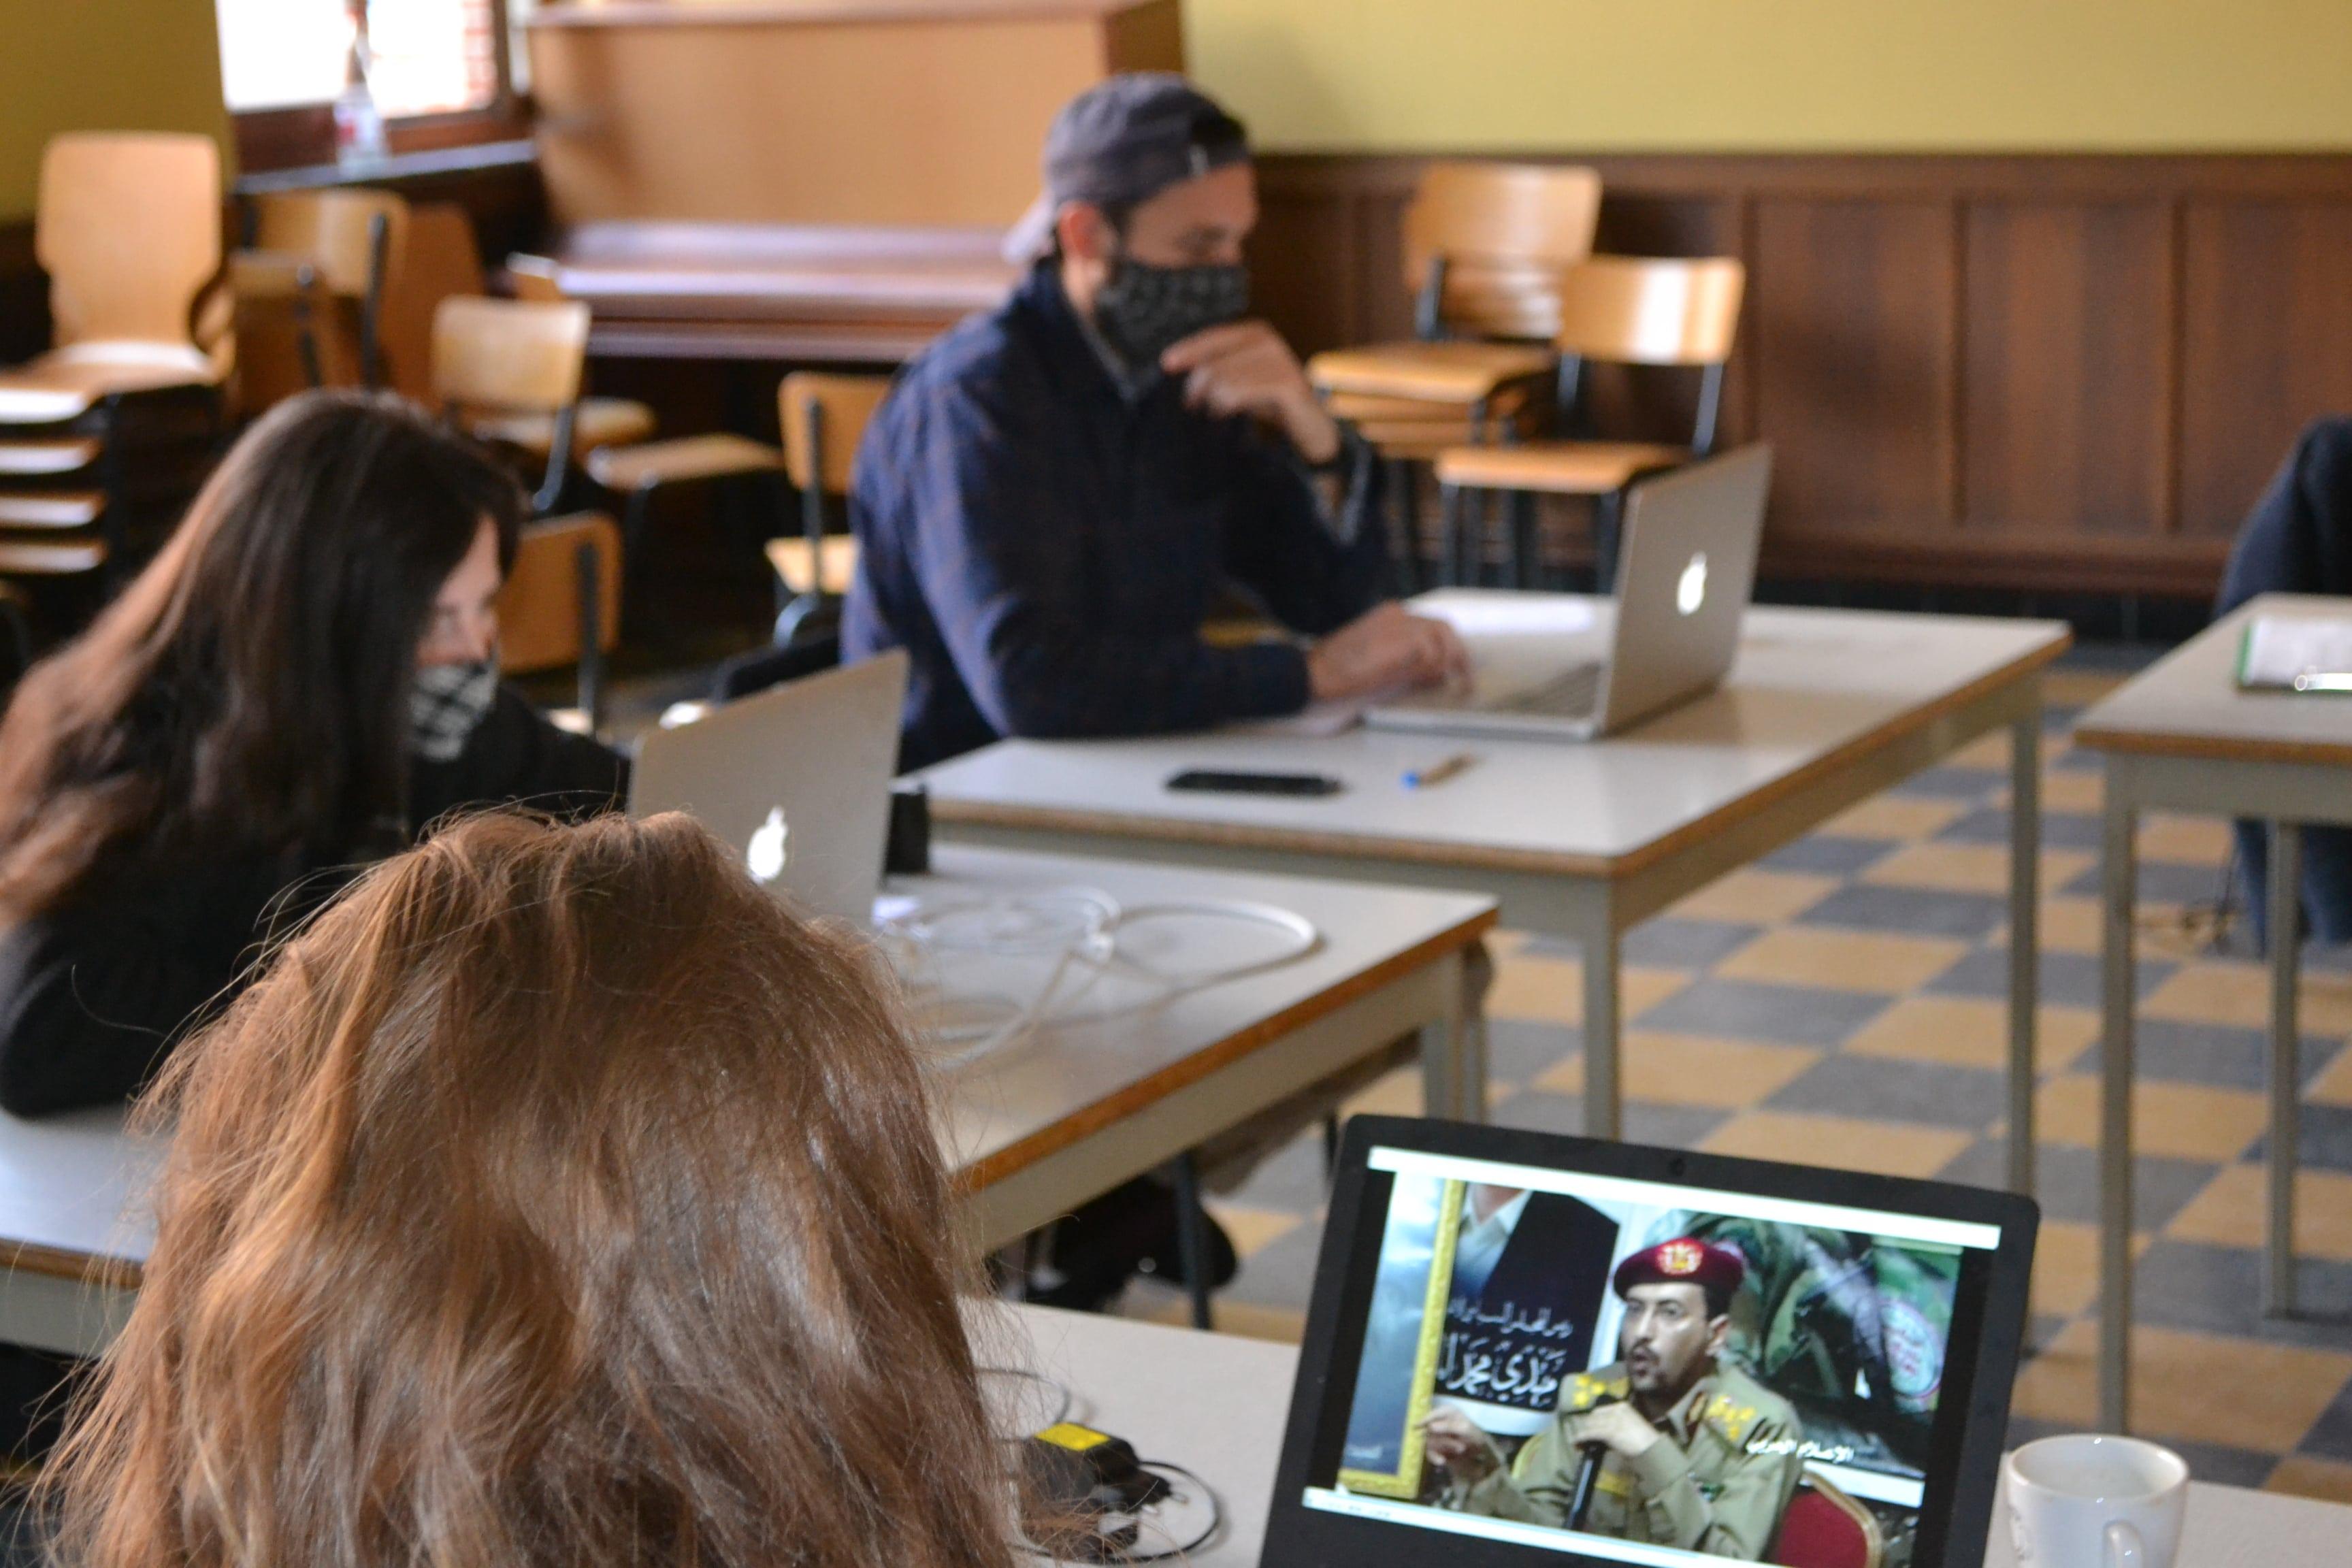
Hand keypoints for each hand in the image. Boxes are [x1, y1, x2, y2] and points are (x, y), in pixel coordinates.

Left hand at [1159, 320, 1340, 463]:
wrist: (1311, 425)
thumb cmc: (1270, 402)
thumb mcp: (1241, 378)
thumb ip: (1217, 368)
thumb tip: (1174, 365)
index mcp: (1255, 333)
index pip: (1213, 338)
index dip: (1188, 349)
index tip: (1166, 363)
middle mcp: (1268, 341)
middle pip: (1214, 363)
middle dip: (1196, 387)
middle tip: (1193, 406)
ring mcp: (1280, 361)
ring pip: (1224, 380)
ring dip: (1214, 402)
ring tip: (1217, 413)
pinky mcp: (1287, 384)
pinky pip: (1240, 393)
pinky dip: (1228, 406)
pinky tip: (1226, 414)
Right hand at [1306, 602, 1473, 703]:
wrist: (1317, 672)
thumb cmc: (1341, 672)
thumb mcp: (1380, 661)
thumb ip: (1410, 662)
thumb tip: (1440, 673)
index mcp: (1391, 615)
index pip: (1432, 625)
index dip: (1448, 647)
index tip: (1457, 668)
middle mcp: (1398, 614)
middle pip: (1444, 627)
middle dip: (1459, 653)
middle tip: (1466, 678)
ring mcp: (1399, 624)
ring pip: (1441, 638)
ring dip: (1446, 662)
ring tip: (1444, 682)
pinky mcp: (1399, 639)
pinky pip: (1430, 653)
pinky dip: (1432, 668)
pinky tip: (1422, 679)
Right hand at [1421, 1405, 1502, 1480]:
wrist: (1479, 1450)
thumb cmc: (1474, 1434)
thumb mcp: (1465, 1429)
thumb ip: (1448, 1426)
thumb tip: (1430, 1427)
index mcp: (1446, 1411)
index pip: (1432, 1414)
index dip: (1423, 1419)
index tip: (1416, 1426)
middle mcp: (1438, 1421)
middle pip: (1429, 1430)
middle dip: (1443, 1441)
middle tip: (1460, 1448)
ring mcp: (1435, 1434)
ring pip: (1429, 1441)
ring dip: (1443, 1448)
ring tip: (1460, 1451)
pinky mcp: (1434, 1447)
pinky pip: (1429, 1451)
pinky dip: (1434, 1457)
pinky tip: (1442, 1461)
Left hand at [1563, 1401, 1660, 1460]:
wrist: (1652, 1448)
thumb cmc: (1645, 1441)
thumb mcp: (1630, 1426)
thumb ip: (1617, 1425)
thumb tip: (1603, 1433)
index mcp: (1622, 1406)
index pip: (1600, 1411)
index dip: (1592, 1420)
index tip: (1589, 1428)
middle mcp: (1616, 1410)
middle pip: (1593, 1416)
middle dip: (1587, 1426)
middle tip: (1582, 1437)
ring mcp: (1612, 1420)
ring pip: (1590, 1425)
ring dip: (1583, 1434)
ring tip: (1577, 1442)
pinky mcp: (1609, 1431)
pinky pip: (1590, 1433)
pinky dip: (1581, 1438)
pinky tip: (1577, 1443)